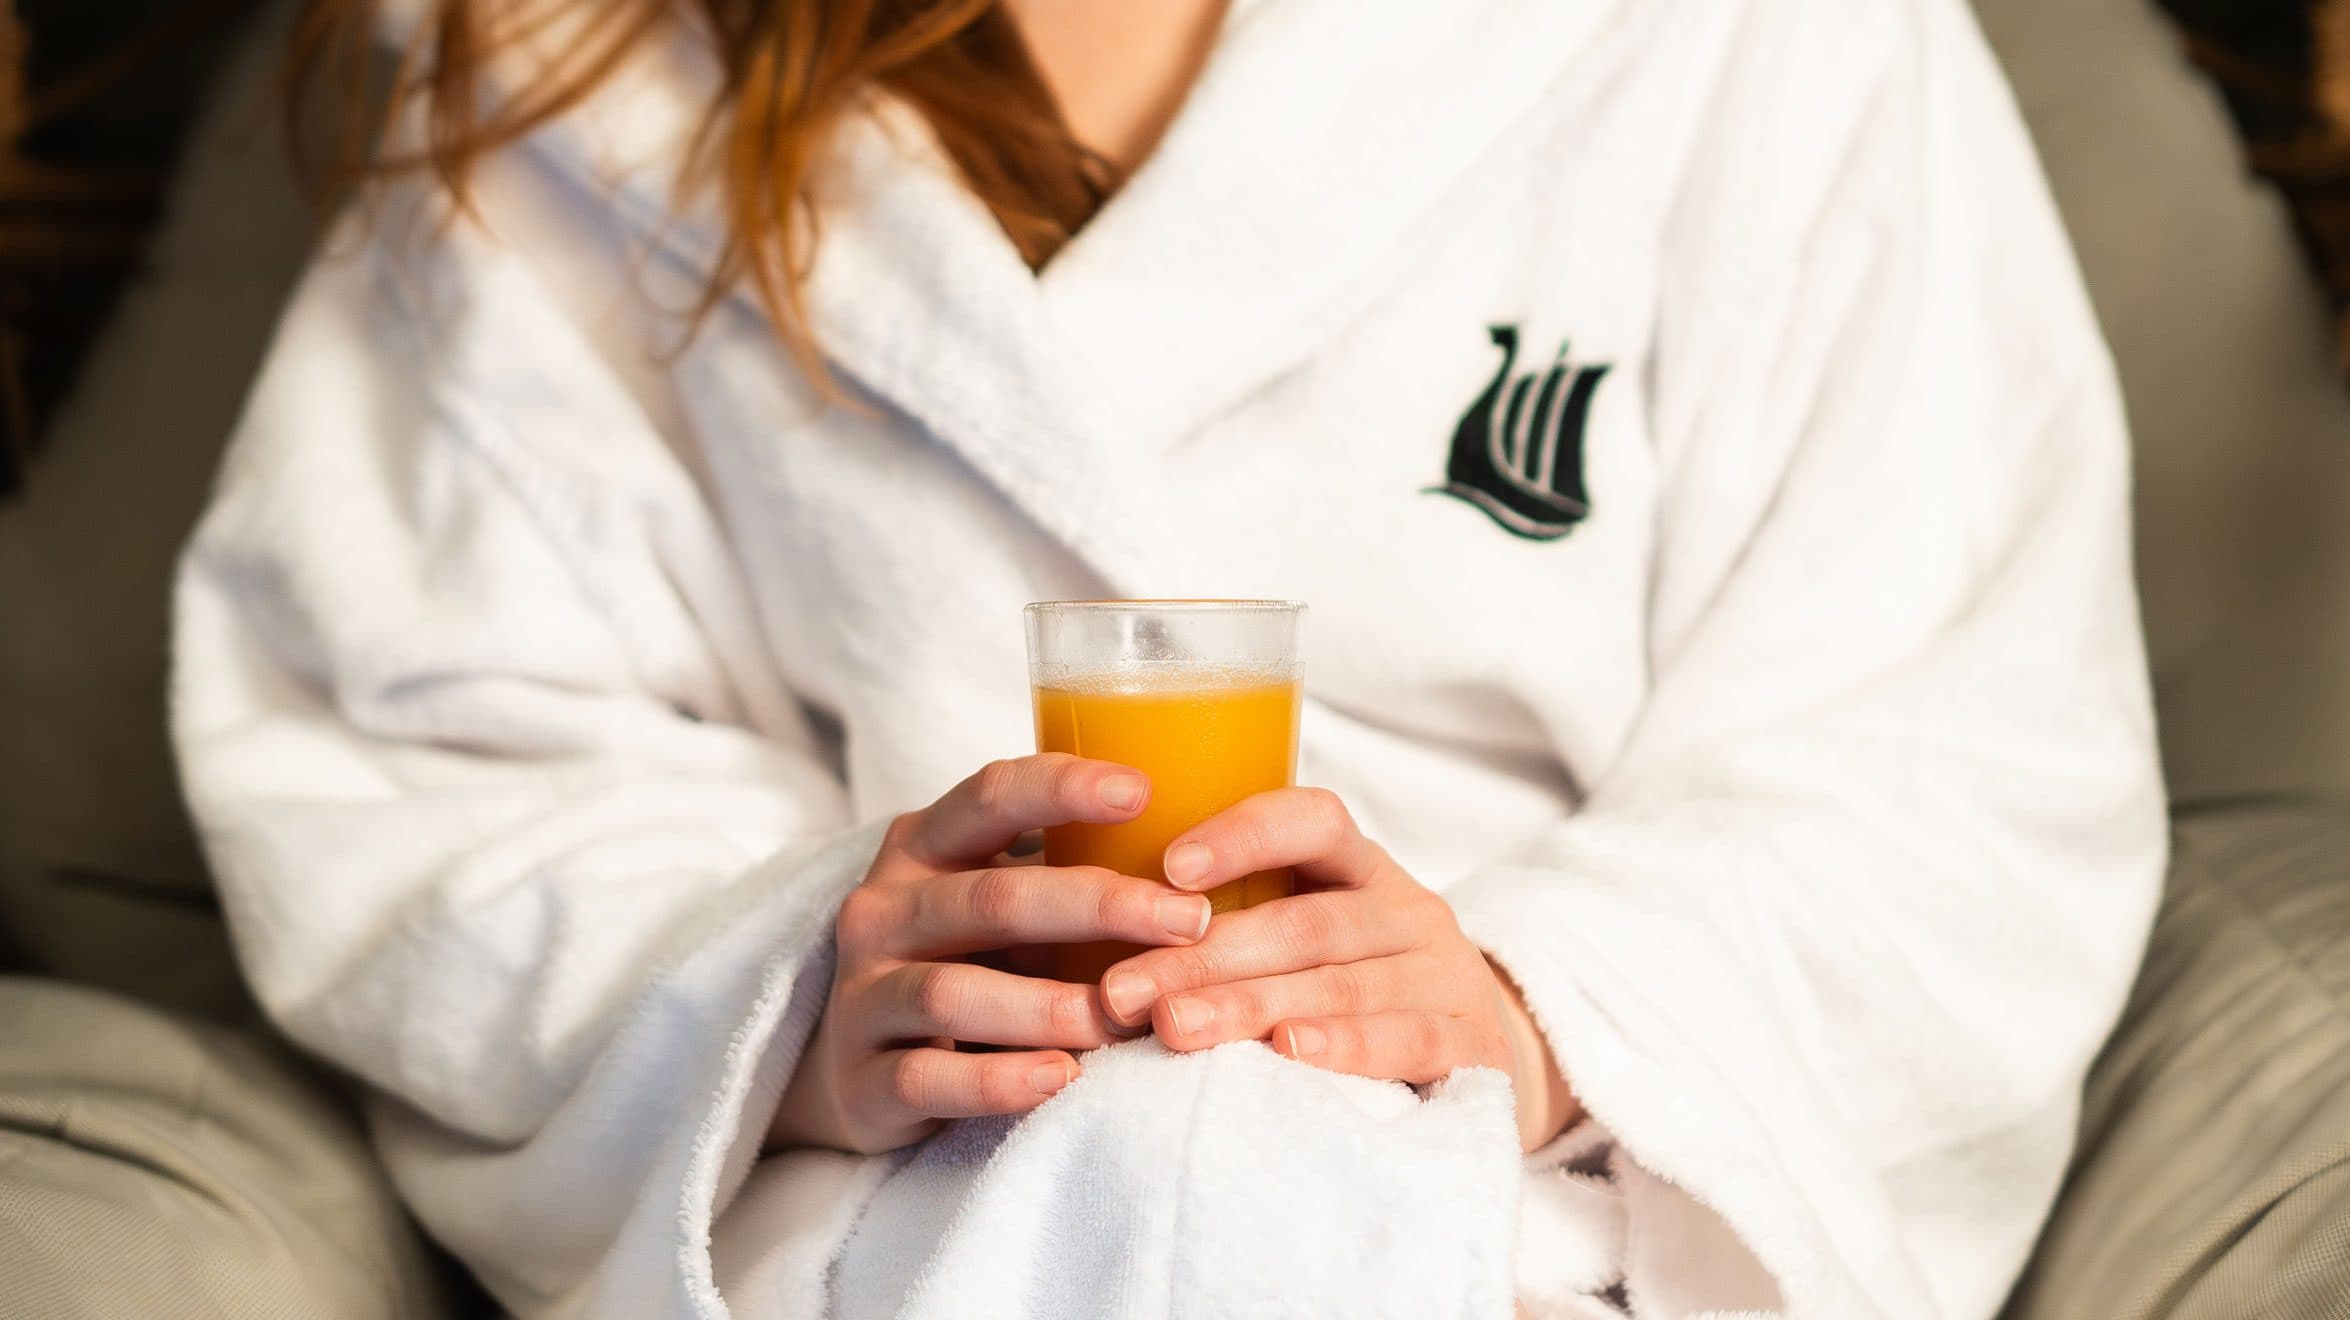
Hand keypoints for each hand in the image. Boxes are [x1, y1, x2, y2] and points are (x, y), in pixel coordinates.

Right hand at [769, 755, 1213, 1154]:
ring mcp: (863, 996)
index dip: (1063, 788)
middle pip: (993, 898)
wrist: (856, 1071)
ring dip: (1052, 1005)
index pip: (990, 796)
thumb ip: (1066, 876)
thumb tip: (1207, 857)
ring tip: (1129, 1018)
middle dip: (1097, 906)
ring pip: (955, 992)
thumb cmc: (967, 966)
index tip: (1143, 791)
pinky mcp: (862, 1081)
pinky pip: (928, 1078)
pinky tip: (1062, 1078)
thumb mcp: (1000, 906)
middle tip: (1189, 921)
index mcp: (923, 847)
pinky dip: (998, 1081)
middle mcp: (885, 910)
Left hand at [1096, 787, 1580, 1150]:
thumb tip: (1071, 940)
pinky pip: (1408, 1039)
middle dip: (1204, 955)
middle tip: (1121, 990)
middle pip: (1306, 922)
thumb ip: (1218, 927)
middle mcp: (1405, 910)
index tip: (1169, 866)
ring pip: (1342, 982)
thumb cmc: (1343, 989)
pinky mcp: (1474, 1047)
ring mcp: (1445, 976)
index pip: (1314, 821)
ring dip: (1250, 1006)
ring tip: (1175, 1027)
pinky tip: (1288, 1052)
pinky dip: (1347, 1046)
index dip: (1245, 834)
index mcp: (1357, 868)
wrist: (1471, 1055)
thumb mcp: (1298, 938)